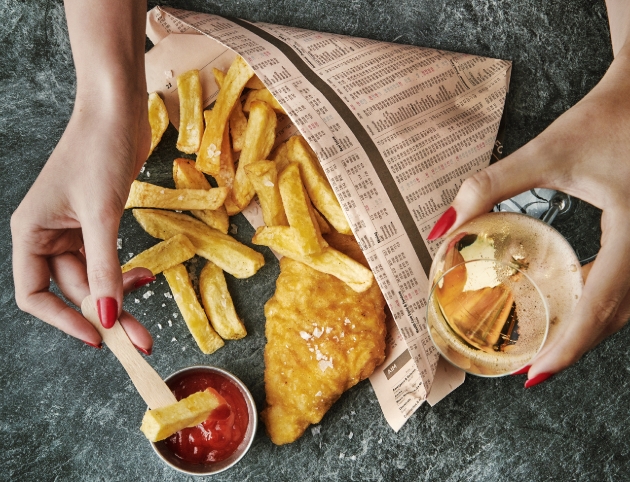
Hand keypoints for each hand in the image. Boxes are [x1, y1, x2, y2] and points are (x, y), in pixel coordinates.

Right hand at [11, 96, 151, 347]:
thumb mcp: (101, 215)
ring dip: (120, 290)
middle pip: (73, 290)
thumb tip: (108, 316)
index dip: (64, 320)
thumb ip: (104, 267)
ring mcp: (72, 229)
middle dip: (107, 310)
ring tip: (149, 289)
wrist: (118, 110)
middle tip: (142, 337)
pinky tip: (146, 276)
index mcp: (30, 233)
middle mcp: (46, 235)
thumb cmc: (99, 152)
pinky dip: (125, 271)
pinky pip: (108, 259)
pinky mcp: (97, 221)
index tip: (99, 336)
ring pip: (94, 276)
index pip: (34, 295)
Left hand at [430, 44, 629, 385]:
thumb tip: (442, 228)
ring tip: (549, 342)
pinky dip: (603, 301)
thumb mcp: (547, 152)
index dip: (569, 345)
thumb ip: (489, 187)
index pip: (601, 304)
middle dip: (574, 344)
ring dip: (590, 326)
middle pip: (617, 315)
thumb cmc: (608, 117)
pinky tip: (575, 298)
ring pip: (629, 304)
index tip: (534, 374)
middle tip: (533, 365)